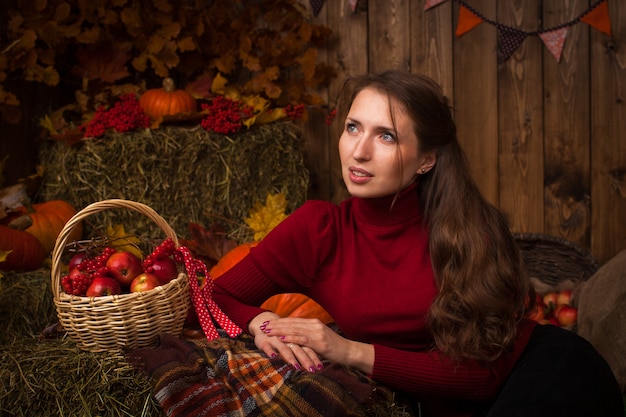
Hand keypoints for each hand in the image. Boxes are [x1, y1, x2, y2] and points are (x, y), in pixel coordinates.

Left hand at [259, 317, 373, 373]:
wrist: (348, 351)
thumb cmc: (333, 347)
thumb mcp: (319, 338)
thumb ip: (308, 335)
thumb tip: (295, 336)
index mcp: (314, 322)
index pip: (293, 320)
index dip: (279, 321)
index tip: (268, 322)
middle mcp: (314, 324)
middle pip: (291, 323)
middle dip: (276, 324)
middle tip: (263, 325)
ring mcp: (317, 332)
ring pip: (294, 329)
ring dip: (280, 330)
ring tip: (268, 331)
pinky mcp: (319, 342)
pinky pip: (302, 339)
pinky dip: (291, 338)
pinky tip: (282, 338)